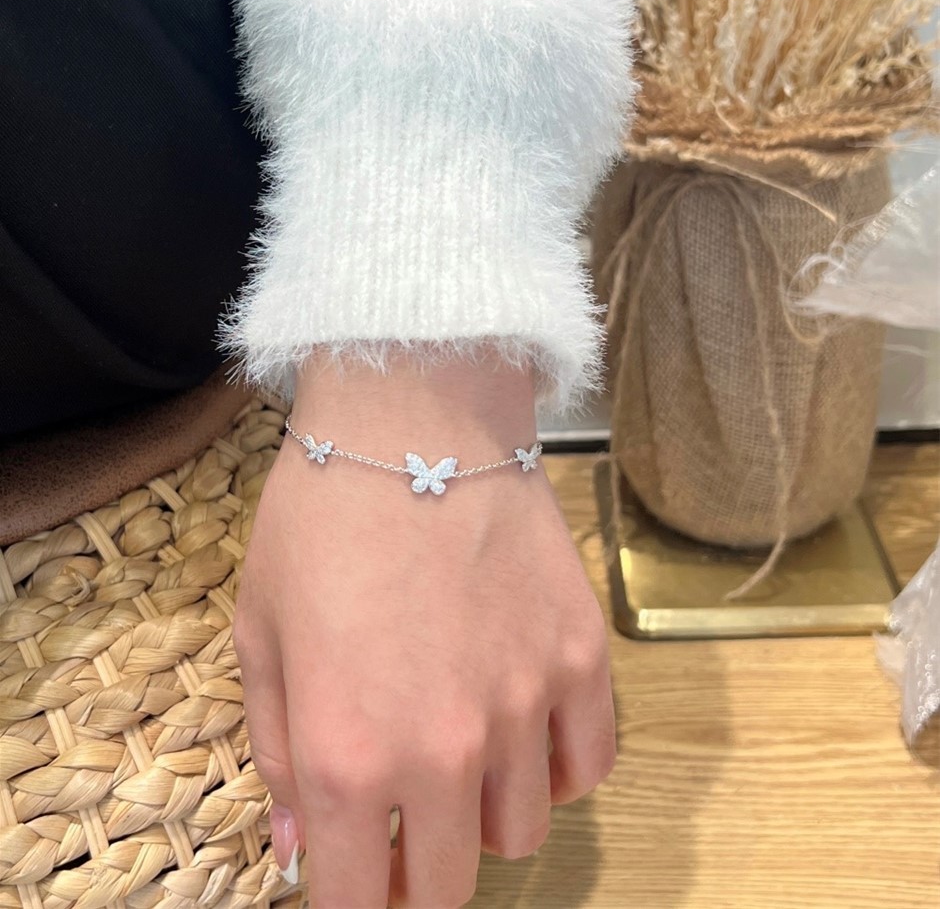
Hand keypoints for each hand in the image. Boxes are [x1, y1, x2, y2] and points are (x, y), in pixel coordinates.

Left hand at [233, 354, 616, 907]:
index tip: (352, 877)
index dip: (351, 902)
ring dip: (484, 820)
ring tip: (462, 763)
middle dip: (416, 875)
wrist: (413, 419)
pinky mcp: (583, 658)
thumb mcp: (262, 631)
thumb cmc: (321, 516)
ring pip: (523, 832)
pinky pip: (589, 765)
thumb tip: (303, 846)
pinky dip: (555, 770)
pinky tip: (525, 731)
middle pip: (450, 885)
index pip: (357, 899)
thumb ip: (278, 752)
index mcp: (350, 752)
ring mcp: (526, 704)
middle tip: (402, 831)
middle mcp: (446, 750)